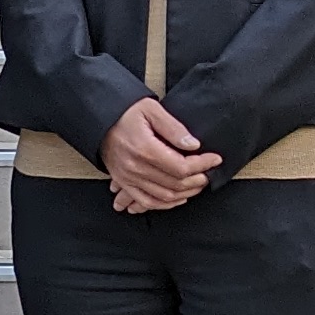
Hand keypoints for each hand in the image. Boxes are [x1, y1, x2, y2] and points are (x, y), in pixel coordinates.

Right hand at [101, 96, 222, 214]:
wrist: (100, 120)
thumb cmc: (125, 113)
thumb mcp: (152, 110)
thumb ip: (174, 128)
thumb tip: (193, 145)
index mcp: (144, 149)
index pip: (181, 167)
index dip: (202, 165)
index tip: (214, 159)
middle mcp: (136, 168)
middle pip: (175, 184)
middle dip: (197, 180)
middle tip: (208, 173)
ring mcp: (128, 178)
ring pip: (164, 197)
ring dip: (185, 194)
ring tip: (197, 185)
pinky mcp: (124, 183)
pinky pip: (146, 202)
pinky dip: (164, 204)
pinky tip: (177, 198)